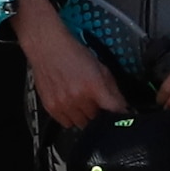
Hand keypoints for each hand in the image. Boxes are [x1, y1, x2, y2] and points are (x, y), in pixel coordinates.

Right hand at [15, 7, 127, 132]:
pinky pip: (66, 123)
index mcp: (93, 86)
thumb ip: (113, 89)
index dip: (119, 114)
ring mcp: (63, 104)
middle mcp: (78, 97)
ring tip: (80, 100)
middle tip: (93, 99)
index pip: (114, 110)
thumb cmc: (73, 54)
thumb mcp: (100, 67)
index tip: (119, 114)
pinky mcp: (51, 107)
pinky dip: (70, 117)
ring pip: (82, 124)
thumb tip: (122, 106)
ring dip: (84, 115)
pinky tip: (69, 103)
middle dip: (98, 111)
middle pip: (97, 120)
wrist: (47, 46)